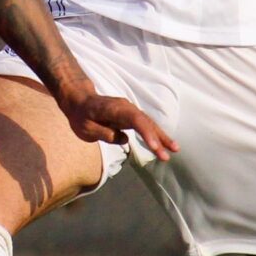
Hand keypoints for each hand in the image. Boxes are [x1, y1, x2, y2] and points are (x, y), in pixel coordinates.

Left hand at [60, 88, 177, 159]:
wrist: (80, 100)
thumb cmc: (81, 115)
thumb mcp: (86, 129)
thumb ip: (105, 133)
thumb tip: (124, 139)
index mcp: (114, 109)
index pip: (135, 120)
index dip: (146, 133)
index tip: (155, 147)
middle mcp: (126, 107)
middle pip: (146, 122)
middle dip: (159, 139)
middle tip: (169, 155)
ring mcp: (130, 111)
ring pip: (149, 123)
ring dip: (162, 137)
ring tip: (175, 150)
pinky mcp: (131, 116)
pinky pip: (146, 125)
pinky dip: (155, 134)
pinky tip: (164, 144)